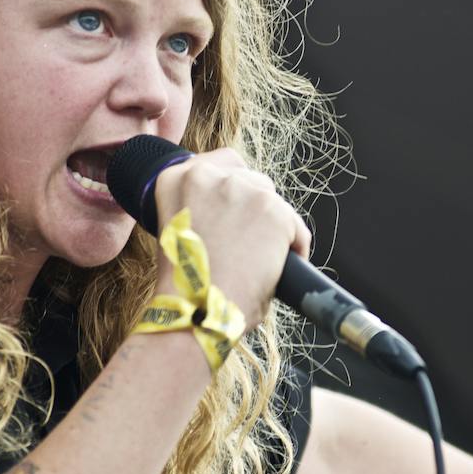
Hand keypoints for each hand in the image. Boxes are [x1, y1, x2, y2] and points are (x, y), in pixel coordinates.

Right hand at [151, 148, 310, 328]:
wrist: (195, 310)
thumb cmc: (185, 286)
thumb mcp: (177, 232)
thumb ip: (198, 209)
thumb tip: (230, 213)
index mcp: (176, 178)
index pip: (221, 163)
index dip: (233, 188)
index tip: (235, 211)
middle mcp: (207, 175)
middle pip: (250, 180)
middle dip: (253, 209)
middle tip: (246, 245)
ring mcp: (243, 190)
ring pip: (274, 202)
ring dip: (272, 227)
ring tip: (259, 261)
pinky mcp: (274, 210)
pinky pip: (296, 229)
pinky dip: (293, 249)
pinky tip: (277, 270)